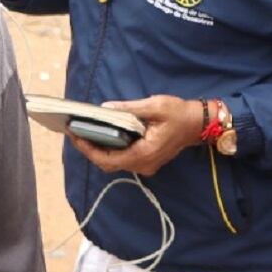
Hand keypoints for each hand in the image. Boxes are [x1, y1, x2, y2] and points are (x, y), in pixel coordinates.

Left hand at [68, 95, 201, 176]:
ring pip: (114, 162)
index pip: (108, 158)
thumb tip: (105, 108)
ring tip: (83, 131)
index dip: (89, 148)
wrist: (197, 124)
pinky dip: (108, 149)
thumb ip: (129, 108)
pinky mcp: (146, 160)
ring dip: (97, 149)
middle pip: (108, 163)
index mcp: (144, 153)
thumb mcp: (154, 106)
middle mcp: (143, 164)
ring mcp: (145, 164)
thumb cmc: (178, 113)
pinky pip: (122, 158)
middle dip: (89, 149)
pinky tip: (101, 134)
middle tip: (74, 131)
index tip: (75, 135)